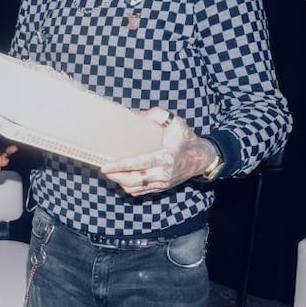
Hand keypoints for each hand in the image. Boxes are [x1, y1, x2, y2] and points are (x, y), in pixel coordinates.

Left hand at [100, 107, 216, 196]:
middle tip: (103, 169)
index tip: (105, 166)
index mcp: (166, 157)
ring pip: (135, 188)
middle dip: (116, 176)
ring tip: (110, 173)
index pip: (138, 164)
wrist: (201, 158)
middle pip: (133, 180)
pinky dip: (128, 187)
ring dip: (120, 182)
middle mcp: (164, 173)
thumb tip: (138, 114)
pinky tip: (121, 178)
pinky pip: (141, 191)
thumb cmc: (186, 139)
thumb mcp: (176, 123)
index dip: (120, 166)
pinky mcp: (161, 188)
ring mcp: (162, 183)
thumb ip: (159, 115)